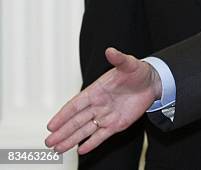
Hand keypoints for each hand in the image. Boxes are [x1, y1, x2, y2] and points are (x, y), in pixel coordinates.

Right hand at [45, 47, 161, 153]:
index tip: (51, 125)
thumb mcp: (129, 64)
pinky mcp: (117, 124)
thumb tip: (110, 50)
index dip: (63, 115)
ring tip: (57, 148)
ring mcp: (106, 115)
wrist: (153, 82)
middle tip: (48, 142)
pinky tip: (81, 150)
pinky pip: (101, 135)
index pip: (76, 104)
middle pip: (77, 120)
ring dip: (71, 139)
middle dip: (62, 131)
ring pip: (85, 130)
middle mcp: (98, 104)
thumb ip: (118, 59)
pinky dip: (92, 143)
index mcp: (97, 90)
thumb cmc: (138, 71)